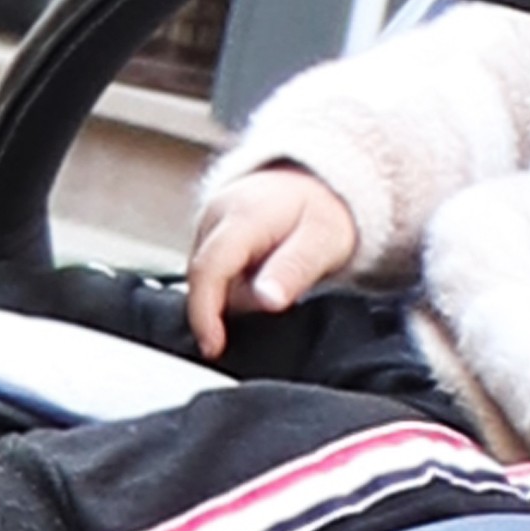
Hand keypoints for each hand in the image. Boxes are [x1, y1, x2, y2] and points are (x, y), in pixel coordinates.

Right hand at [185, 161, 355, 361]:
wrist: (312, 185)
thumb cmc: (320, 212)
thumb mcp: (324, 241)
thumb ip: (294, 270)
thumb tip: (266, 300)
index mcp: (243, 215)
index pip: (209, 270)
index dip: (205, 313)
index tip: (213, 345)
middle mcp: (215, 216)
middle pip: (206, 281)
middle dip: (237, 303)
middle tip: (282, 290)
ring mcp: (206, 227)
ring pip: (208, 282)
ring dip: (238, 293)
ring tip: (275, 272)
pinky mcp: (206, 238)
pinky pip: (212, 276)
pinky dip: (235, 285)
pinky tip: (261, 272)